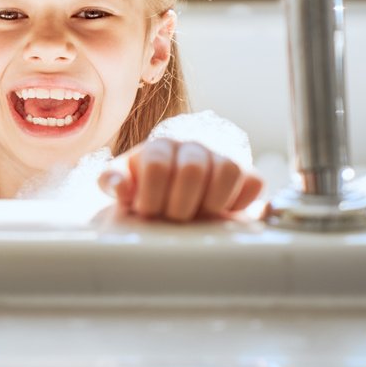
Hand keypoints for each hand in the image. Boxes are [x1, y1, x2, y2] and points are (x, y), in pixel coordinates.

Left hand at [98, 138, 263, 221]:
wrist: (172, 197)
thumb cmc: (143, 190)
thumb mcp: (121, 184)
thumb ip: (111, 181)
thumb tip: (119, 186)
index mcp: (160, 148)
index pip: (157, 164)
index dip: (151, 196)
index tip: (146, 213)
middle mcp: (192, 148)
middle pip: (193, 168)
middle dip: (180, 203)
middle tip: (174, 218)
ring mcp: (220, 159)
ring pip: (228, 168)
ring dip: (212, 201)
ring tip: (199, 217)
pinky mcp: (246, 175)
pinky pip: (254, 182)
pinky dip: (242, 200)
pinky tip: (224, 213)